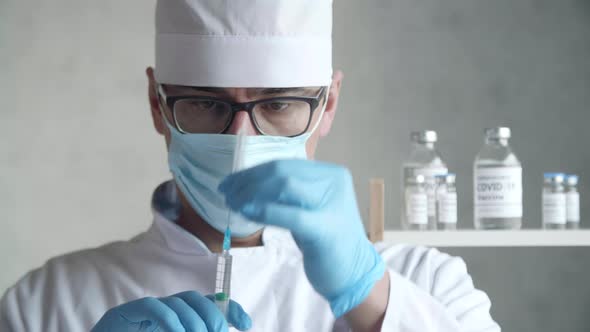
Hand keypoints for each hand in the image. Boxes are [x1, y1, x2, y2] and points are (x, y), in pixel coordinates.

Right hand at [91, 291, 251, 331]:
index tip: (247, 324)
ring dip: (193, 323)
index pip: (209, 305)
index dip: (230, 310)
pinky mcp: (124, 313)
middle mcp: (163, 309)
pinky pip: (153, 307)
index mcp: (178, 319)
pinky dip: (169, 321)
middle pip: (196, 299)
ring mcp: (144, 310)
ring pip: (178, 303)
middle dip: (213, 316)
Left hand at [219, 160, 384, 317]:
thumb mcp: (308, 208)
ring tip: (233, 203)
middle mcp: (334, 182)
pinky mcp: (325, 228)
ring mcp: (332, 204)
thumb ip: (286, 193)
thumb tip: (245, 184)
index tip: (230, 182)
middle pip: (282, 171)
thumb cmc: (326, 240)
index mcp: (331, 173)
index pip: (285, 164)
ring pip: (285, 185)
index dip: (252, 171)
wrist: (353, 272)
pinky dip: (263, 211)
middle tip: (226, 192)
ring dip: (251, 193)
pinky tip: (246, 213)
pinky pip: (289, 214)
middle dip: (248, 181)